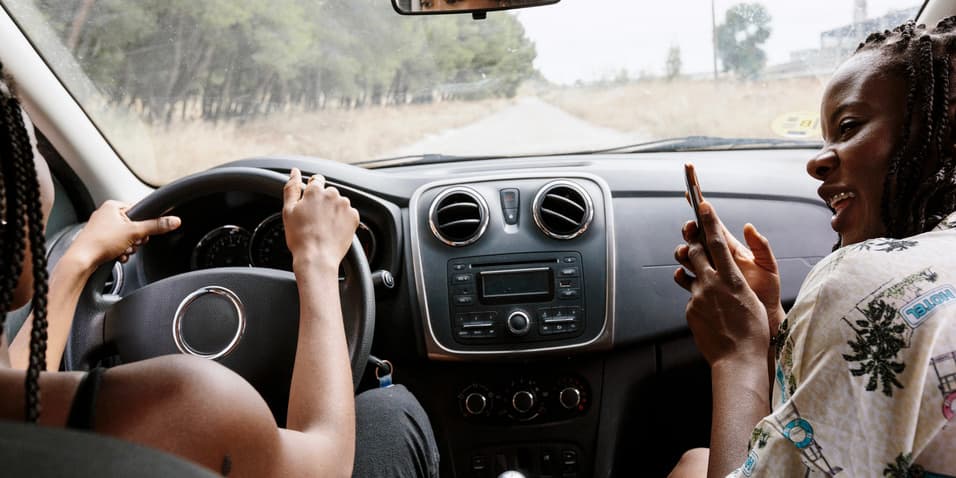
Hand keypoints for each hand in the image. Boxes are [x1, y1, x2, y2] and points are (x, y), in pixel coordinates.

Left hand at [66, 200, 180, 268]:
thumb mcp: (134, 232)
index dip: (145, 224)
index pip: (139, 211)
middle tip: (131, 243)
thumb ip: (156, 226)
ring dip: (129, 247)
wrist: (82, 260)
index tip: (143, 233)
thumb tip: (174, 221)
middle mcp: (106, 214)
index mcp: (113, 206)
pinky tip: (117, 255)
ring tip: (122, 250)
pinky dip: (120, 252)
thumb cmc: (100, 242)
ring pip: (126, 238)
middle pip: (134, 226)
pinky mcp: (99, 240)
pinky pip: (118, 245)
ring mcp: (101, 228)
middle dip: (136, 239)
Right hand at [282, 169, 358, 271]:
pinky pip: (348, 214)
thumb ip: (291, 187)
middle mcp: (333, 194)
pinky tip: (333, 230)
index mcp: (315, 190)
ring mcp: (345, 206)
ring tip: (324, 227)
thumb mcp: (288, 210)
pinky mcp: (354, 217)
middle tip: (314, 220)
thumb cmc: (300, 237)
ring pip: (339, 203)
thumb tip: (294, 172)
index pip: (316, 180)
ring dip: (333, 211)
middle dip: (323, 202)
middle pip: (328, 193)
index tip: (310, 204)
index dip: (311, 192)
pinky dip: (342, 220)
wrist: (317, 258)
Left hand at [673, 201, 769, 365]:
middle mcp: (711, 284)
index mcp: (731, 278)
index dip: (709, 221)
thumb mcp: (752, 298)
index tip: (702, 205)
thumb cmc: (753, 331)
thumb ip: (738, 279)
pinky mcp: (689, 310)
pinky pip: (690, 295)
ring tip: (694, 266)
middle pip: (695, 252)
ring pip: (687, 272)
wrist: (738, 359)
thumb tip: (728, 269)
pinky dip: (697, 295)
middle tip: (691, 232)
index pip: (716, 242)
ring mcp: (697, 298)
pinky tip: (707, 305)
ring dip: (690, 267)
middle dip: (692, 239)